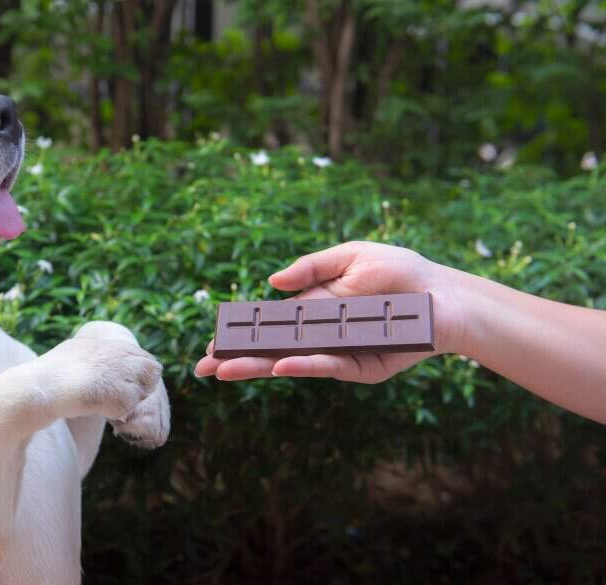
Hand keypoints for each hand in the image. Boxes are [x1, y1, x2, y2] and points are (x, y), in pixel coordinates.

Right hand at [195, 241, 466, 382]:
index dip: (241, 334)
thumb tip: (272, 284)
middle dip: (238, 358)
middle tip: (204, 367)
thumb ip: (312, 268)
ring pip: (292, 362)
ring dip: (259, 367)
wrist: (446, 295)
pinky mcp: (362, 367)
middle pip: (272, 349)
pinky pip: (329, 366)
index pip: (269, 326)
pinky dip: (304, 365)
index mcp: (314, 310)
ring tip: (226, 371)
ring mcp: (340, 354)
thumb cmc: (403, 273)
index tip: (213, 342)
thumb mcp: (352, 256)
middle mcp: (322, 336)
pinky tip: (279, 366)